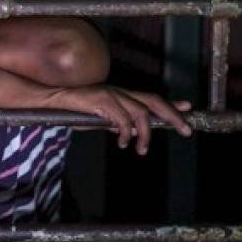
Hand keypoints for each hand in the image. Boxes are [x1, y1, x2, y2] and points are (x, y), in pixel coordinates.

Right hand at [51, 85, 191, 155]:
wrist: (52, 100)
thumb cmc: (73, 110)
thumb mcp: (99, 119)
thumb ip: (114, 123)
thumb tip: (127, 132)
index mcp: (120, 95)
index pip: (151, 97)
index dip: (171, 104)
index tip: (189, 108)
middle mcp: (119, 91)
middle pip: (153, 101)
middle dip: (172, 115)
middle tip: (185, 130)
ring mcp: (111, 94)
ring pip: (141, 112)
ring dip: (145, 133)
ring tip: (142, 149)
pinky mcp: (101, 100)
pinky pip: (122, 119)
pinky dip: (126, 133)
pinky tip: (123, 143)